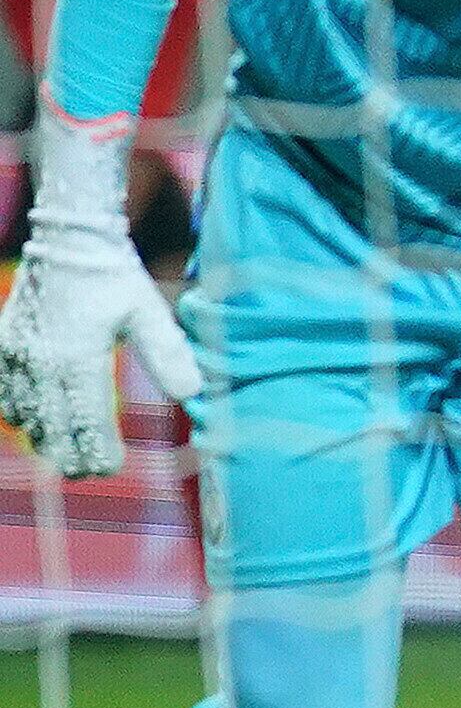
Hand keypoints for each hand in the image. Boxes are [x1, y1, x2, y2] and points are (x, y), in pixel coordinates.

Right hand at [0, 120, 201, 477]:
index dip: (98, 452)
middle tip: (92, 469)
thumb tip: (193, 395)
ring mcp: (14, 356)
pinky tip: (41, 420)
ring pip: (25, 418)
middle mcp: (39, 362)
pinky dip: (22, 414)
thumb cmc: (114, 276)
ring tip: (71, 452)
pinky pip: (6, 396)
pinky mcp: (2, 346)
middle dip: (72, 455)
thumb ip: (168, 355)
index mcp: (77, 357)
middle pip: (52, 429)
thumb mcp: (149, 312)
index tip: (112, 469)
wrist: (68, 238)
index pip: (86, 422)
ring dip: (47, 437)